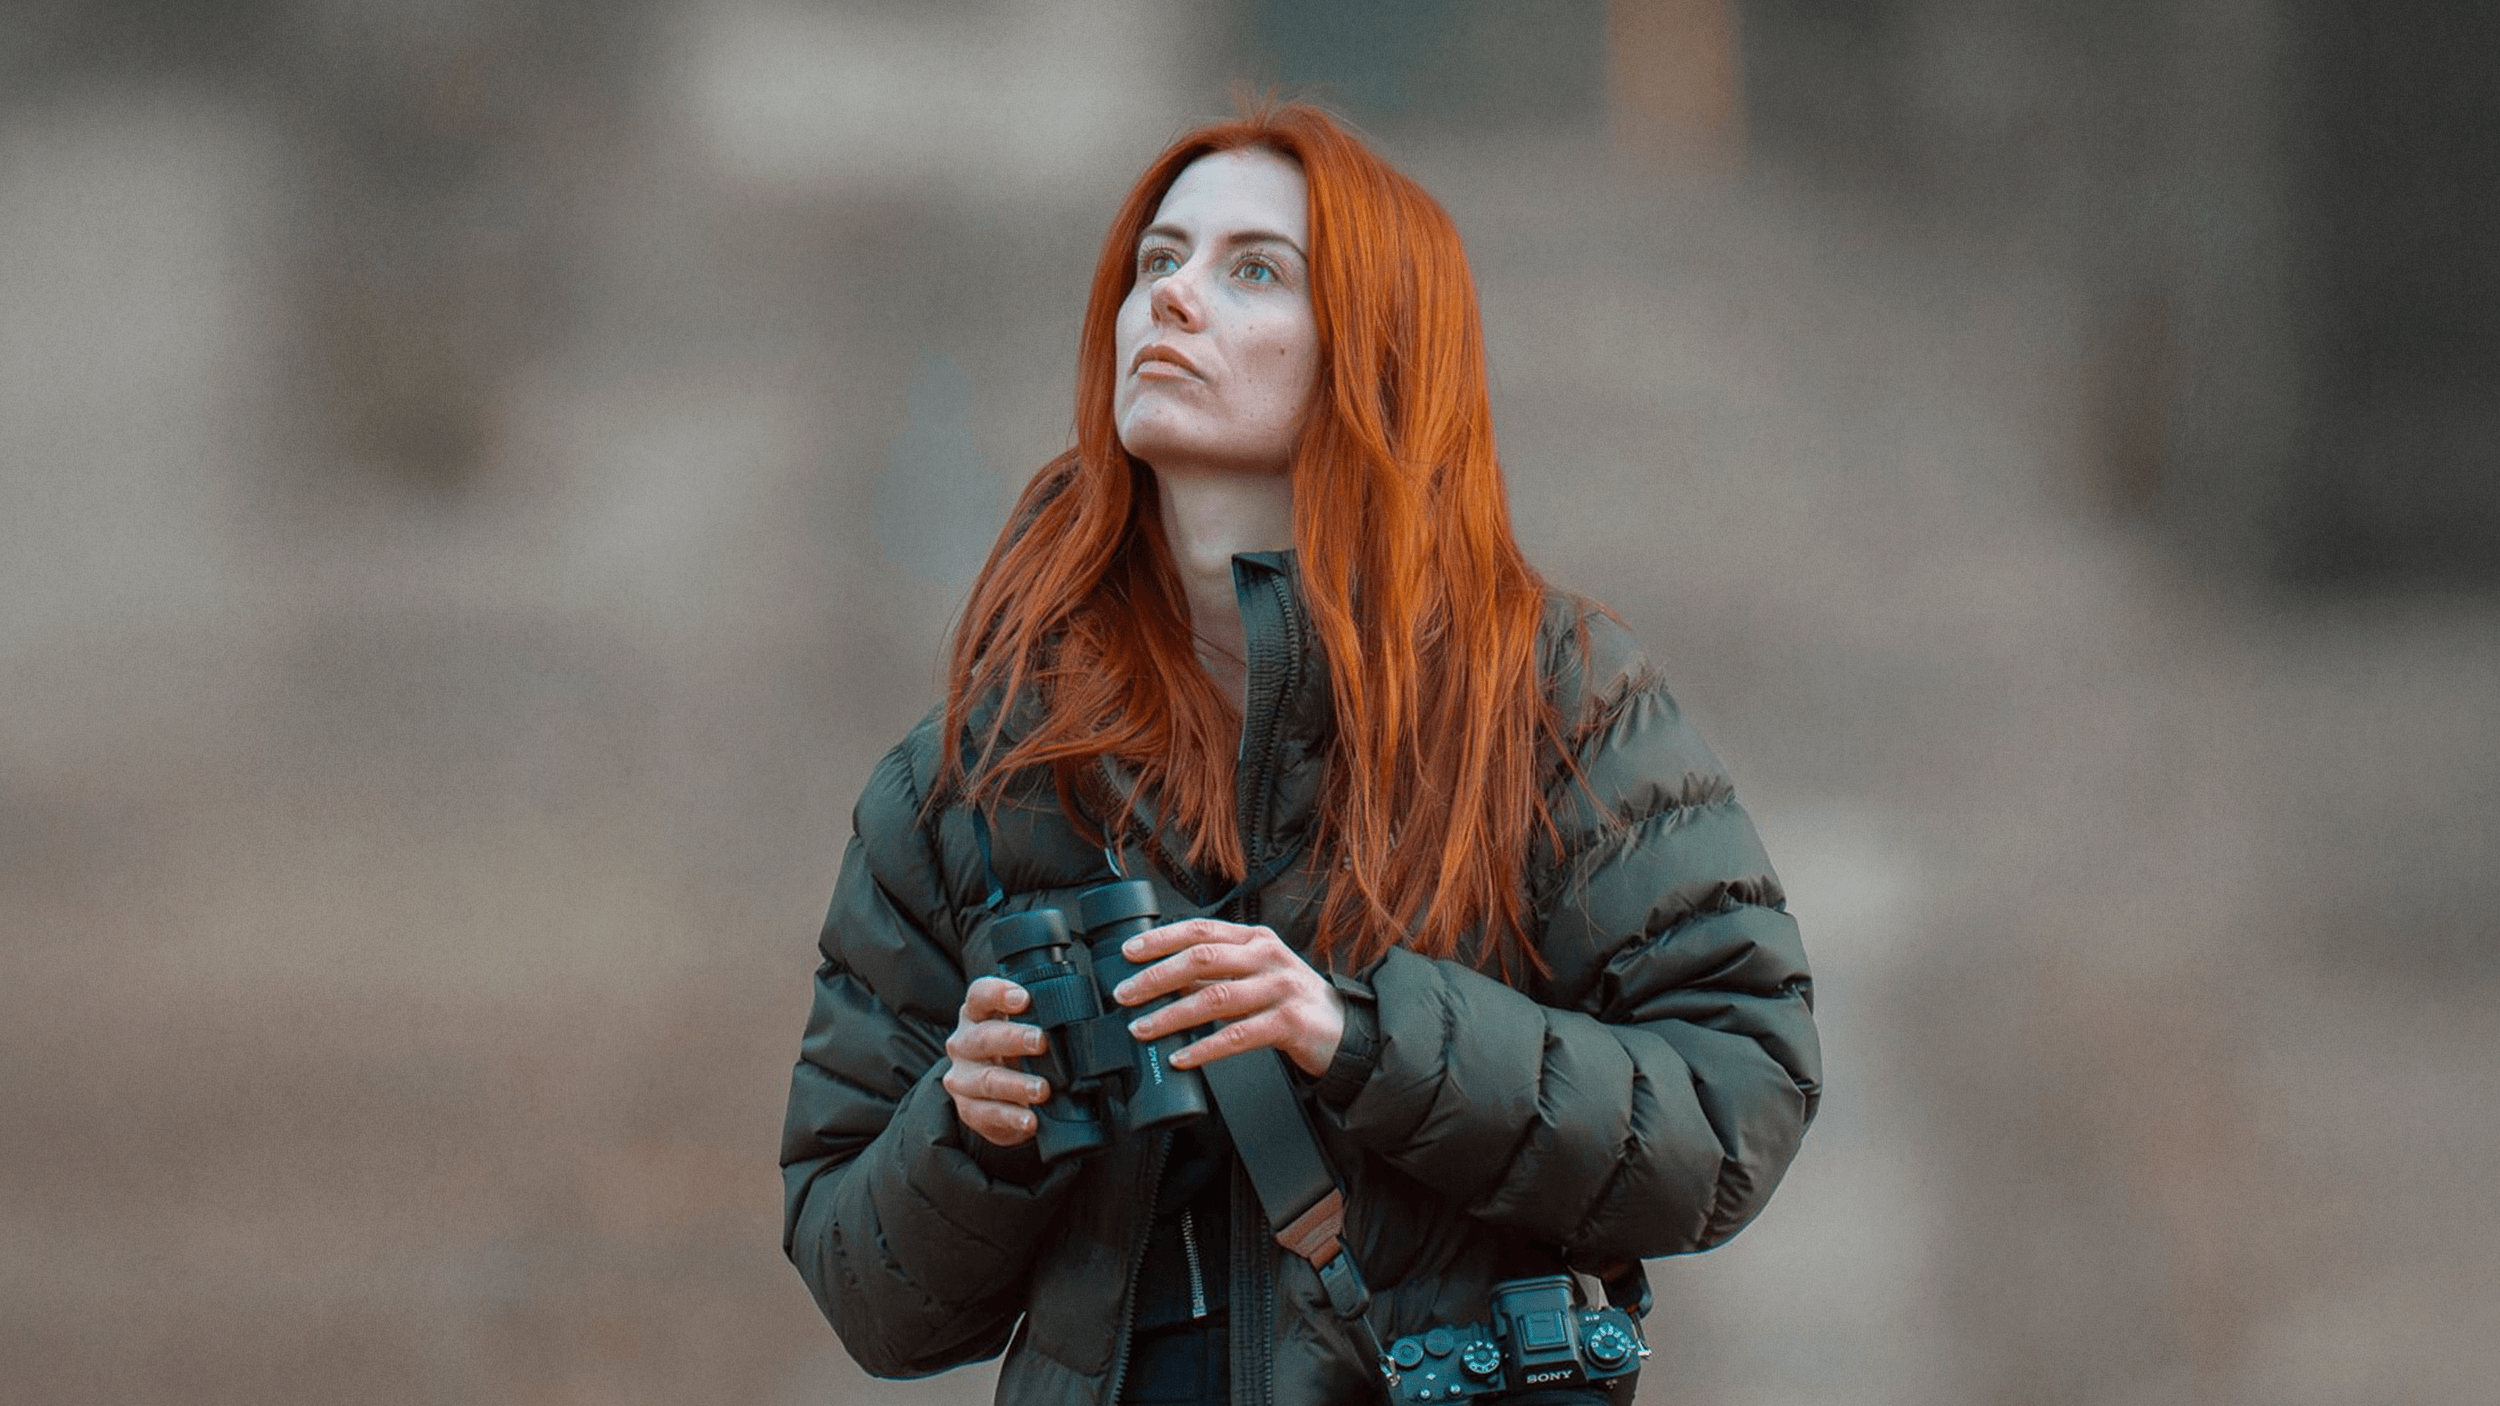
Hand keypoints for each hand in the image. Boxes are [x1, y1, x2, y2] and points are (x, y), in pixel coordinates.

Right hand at [942, 976, 1051, 1146]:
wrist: (1000, 1097)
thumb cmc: (1017, 1052)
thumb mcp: (1026, 1029)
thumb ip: (1044, 1018)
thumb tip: (1088, 1012)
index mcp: (977, 1015)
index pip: (980, 995)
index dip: (998, 993)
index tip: (1023, 998)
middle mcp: (964, 1043)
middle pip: (983, 1036)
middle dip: (1014, 1038)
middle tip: (1041, 1041)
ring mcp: (963, 1078)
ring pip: (986, 1080)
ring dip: (1017, 1084)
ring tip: (1042, 1089)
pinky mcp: (968, 1110)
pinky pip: (987, 1114)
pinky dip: (1011, 1117)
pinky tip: (1030, 1119)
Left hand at [1113, 919, 1345, 1076]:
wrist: (1343, 1030)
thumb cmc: (1291, 1000)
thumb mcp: (1255, 974)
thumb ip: (1215, 973)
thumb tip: (1160, 978)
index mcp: (1255, 939)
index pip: (1201, 929)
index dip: (1161, 939)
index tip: (1128, 953)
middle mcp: (1268, 957)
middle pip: (1202, 958)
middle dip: (1156, 977)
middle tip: (1125, 995)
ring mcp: (1280, 989)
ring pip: (1214, 998)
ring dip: (1171, 1015)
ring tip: (1142, 1029)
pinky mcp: (1289, 1023)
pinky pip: (1237, 1036)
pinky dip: (1203, 1048)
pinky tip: (1181, 1057)